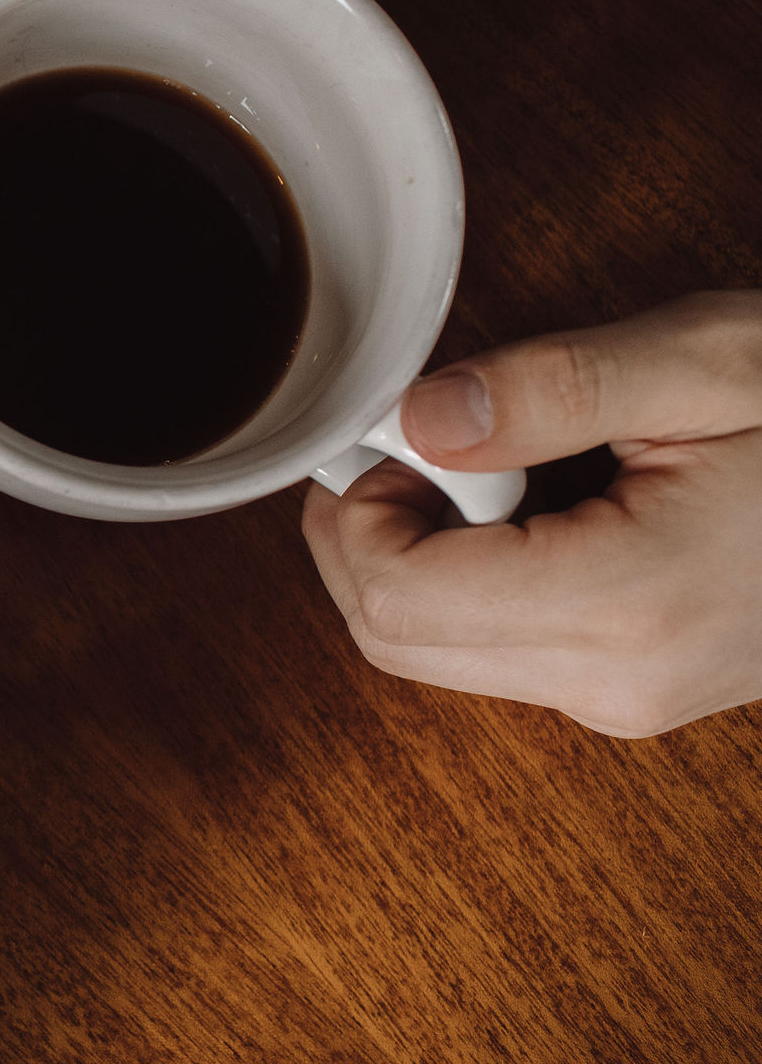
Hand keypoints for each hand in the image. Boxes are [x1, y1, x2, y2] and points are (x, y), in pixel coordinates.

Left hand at [303, 290, 761, 736]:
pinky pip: (498, 646)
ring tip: (513, 462)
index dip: (356, 508)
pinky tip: (547, 502)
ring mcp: (626, 701)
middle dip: (373, 534)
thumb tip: (416, 417)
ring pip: (435, 650)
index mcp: (626, 608)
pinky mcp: (634, 690)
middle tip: (433, 438)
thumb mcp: (707, 362)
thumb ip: (550, 389)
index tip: (393, 431)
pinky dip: (479, 575)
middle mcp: (614, 685)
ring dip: (428, 552)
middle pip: (393, 639)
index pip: (391, 596)